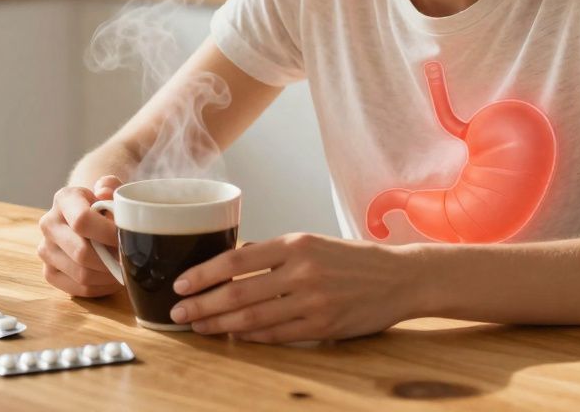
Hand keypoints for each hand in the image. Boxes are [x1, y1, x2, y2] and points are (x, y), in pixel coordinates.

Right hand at [37, 175, 123, 296]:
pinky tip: (112, 278)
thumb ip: (112, 185)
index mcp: (64, 199)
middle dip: (110, 259)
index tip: (126, 237)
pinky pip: (79, 289)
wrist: (89, 216)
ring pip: (82, 274)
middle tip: (129, 258)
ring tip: (123, 267)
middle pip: (82, 252)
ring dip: (108, 275)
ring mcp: (46, 250)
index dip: (108, 233)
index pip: (82, 220)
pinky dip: (101, 287)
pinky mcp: (49, 272)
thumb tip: (104, 192)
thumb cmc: (105, 204)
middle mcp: (49, 224)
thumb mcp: (111, 189)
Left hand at [168, 233, 412, 343]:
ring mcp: (313, 302)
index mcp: (296, 244)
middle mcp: (302, 271)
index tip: (180, 284)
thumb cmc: (352, 259)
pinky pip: (278, 335)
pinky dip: (252, 337)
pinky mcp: (324, 327)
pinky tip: (234, 336)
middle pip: (238, 294)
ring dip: (220, 325)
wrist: (400, 277)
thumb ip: (273, 251)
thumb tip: (234, 259)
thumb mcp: (312, 242)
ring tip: (199, 327)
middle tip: (178, 313)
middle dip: (202, 305)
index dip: (203, 274)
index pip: (236, 260)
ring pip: (253, 319)